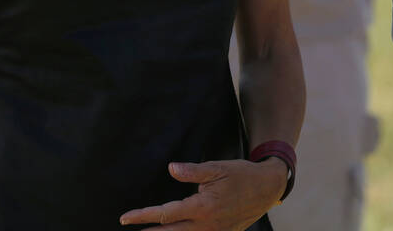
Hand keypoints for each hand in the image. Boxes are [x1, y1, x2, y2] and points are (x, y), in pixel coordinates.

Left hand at [119, 158, 286, 229]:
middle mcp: (206, 225)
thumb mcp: (217, 168)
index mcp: (202, 207)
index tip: (125, 218)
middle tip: (129, 230)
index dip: (143, 216)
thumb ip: (193, 171)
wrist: (267, 189)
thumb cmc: (241, 175)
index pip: (165, 214)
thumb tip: (170, 169)